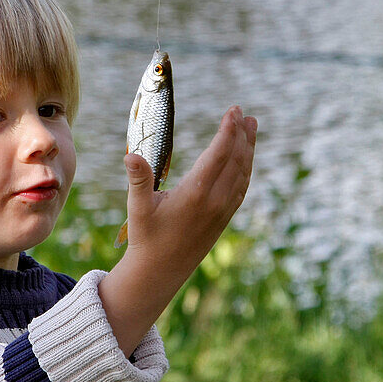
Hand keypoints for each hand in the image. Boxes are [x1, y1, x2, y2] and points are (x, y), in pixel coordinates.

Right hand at [99, 106, 256, 355]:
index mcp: (195, 194)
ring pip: (243, 173)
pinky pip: (242, 187)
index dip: (228, 130)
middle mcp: (215, 201)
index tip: (234, 110)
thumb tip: (131, 155)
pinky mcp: (224, 218)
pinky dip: (246, 168)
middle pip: (236, 160)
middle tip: (244, 112)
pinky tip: (245, 158)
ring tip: (251, 126)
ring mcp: (223, 210)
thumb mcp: (138, 207)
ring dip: (248, 148)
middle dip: (242, 134)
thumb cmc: (146, 236)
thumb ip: (138, 179)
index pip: (219, 154)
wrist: (161, 271)